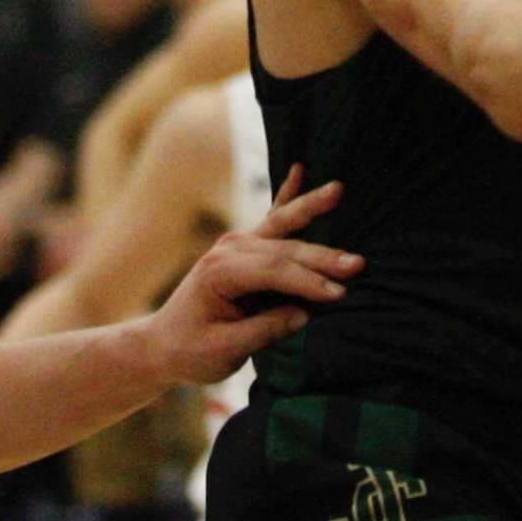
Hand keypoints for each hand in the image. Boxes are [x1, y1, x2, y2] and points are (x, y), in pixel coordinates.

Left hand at [130, 173, 358, 387]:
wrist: (163, 344)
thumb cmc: (190, 350)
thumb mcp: (224, 350)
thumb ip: (264, 331)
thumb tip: (305, 314)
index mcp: (220, 273)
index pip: (273, 272)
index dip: (307, 282)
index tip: (338, 295)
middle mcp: (228, 249)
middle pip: (284, 249)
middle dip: (322, 256)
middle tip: (359, 264)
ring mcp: (237, 243)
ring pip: (282, 225)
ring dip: (312, 209)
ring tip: (339, 190)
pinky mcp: (246, 246)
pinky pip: (272, 218)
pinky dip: (288, 195)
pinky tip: (300, 170)